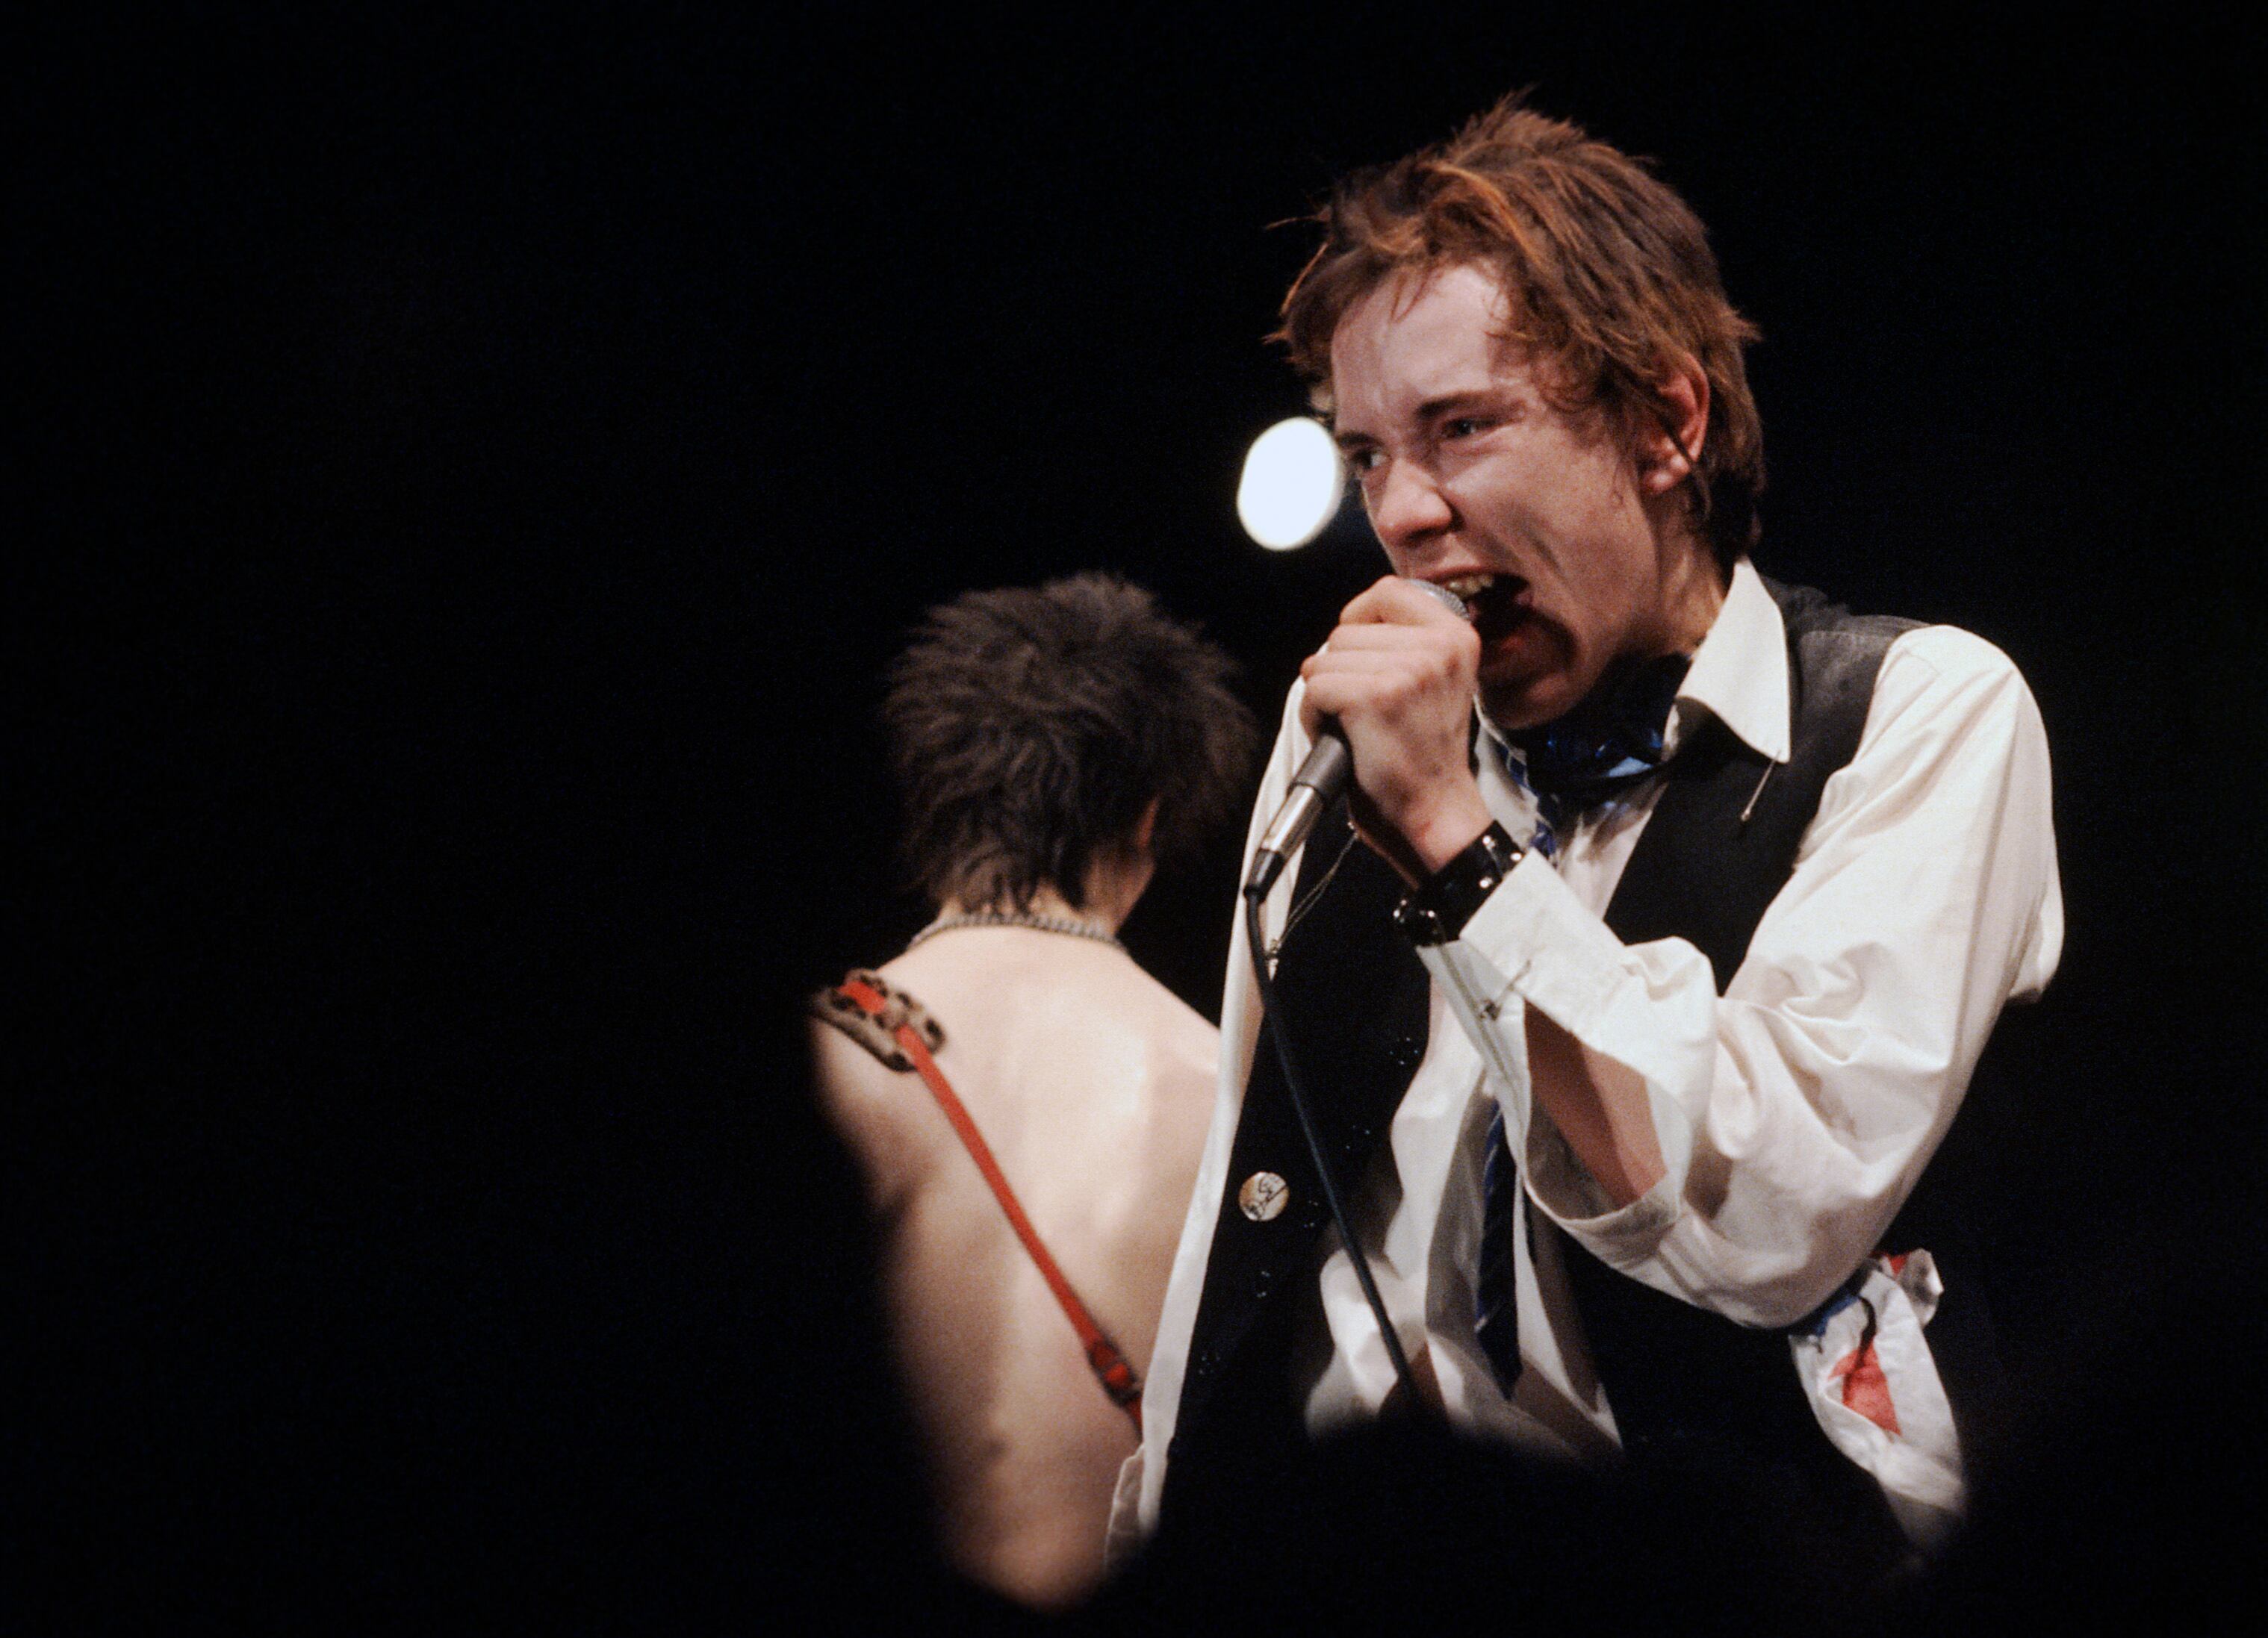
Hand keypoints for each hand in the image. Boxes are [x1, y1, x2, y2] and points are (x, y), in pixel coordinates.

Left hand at [1299, 577, 1493, 880]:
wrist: (1434, 812)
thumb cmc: (1425, 753)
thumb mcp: (1436, 680)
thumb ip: (1406, 643)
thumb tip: (1349, 624)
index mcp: (1457, 636)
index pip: (1388, 590)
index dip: (1359, 617)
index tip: (1358, 650)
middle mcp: (1438, 646)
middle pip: (1346, 629)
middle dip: (1339, 668)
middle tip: (1364, 710)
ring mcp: (1407, 670)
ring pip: (1324, 659)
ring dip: (1324, 694)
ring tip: (1356, 726)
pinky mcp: (1373, 697)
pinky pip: (1314, 689)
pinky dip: (1314, 716)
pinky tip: (1342, 737)